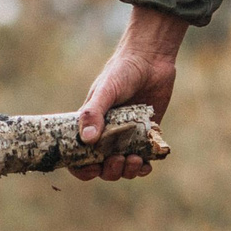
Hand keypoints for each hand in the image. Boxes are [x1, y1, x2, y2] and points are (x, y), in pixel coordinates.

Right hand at [74, 5, 187, 180]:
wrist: (151, 60)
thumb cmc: (122, 71)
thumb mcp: (105, 90)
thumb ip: (94, 113)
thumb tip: (87, 140)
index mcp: (90, 125)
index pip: (79, 155)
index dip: (82, 168)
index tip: (91, 168)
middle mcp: (107, 135)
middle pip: (102, 166)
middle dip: (109, 170)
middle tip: (117, 159)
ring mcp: (128, 137)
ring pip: (123, 166)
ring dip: (126, 171)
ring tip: (134, 160)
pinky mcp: (147, 135)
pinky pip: (144, 160)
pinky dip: (144, 167)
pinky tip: (146, 163)